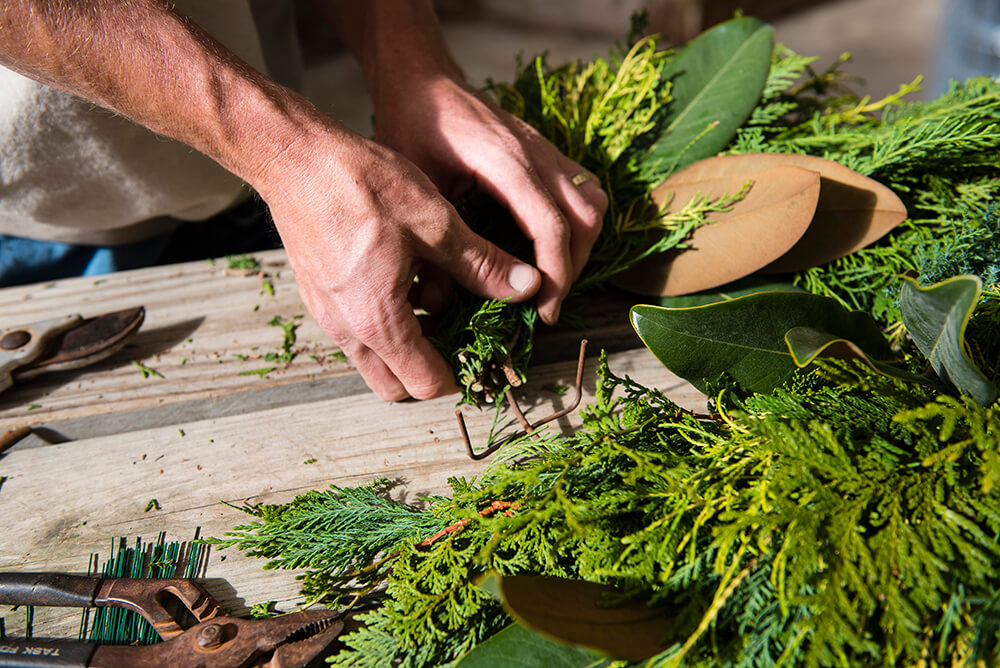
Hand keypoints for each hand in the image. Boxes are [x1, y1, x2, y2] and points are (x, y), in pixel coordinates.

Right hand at [258, 125, 542, 400]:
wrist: (294, 157)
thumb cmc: (363, 185)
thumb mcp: (436, 223)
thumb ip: (482, 265)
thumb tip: (529, 287)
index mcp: (379, 321)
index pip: (425, 384)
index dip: (461, 375)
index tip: (484, 350)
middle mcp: (347, 330)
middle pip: (394, 387)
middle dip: (429, 373)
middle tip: (460, 336)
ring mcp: (327, 315)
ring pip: (372, 361)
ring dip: (405, 349)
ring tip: (435, 306)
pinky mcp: (317, 296)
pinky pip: (356, 333)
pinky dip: (383, 326)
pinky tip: (404, 282)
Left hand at [372, 73, 608, 323]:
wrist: (421, 76)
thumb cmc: (412, 123)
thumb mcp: (415, 186)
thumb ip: (431, 242)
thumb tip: (437, 302)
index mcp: (506, 161)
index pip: (552, 226)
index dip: (555, 276)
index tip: (543, 313)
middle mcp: (536, 153)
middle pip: (585, 219)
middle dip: (572, 270)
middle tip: (545, 307)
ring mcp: (546, 149)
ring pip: (594, 204)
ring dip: (582, 247)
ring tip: (552, 280)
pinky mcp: (545, 151)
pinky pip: (584, 189)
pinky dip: (580, 223)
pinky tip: (553, 246)